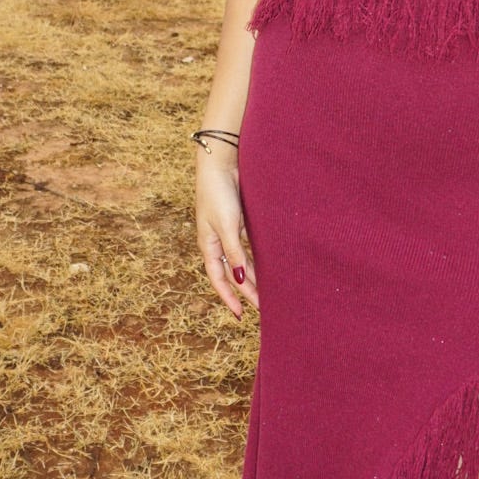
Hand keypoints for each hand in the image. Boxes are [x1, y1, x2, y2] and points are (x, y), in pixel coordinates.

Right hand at [196, 155, 258, 318]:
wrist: (220, 164)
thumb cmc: (219, 193)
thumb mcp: (226, 225)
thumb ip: (233, 252)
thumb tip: (238, 279)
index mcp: (208, 245)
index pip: (219, 279)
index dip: (229, 298)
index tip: (241, 315)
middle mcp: (217, 242)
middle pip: (232, 273)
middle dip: (246, 291)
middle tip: (263, 308)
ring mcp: (228, 232)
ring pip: (241, 261)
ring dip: (254, 276)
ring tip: (270, 291)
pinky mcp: (238, 222)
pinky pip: (248, 247)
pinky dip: (257, 258)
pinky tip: (268, 265)